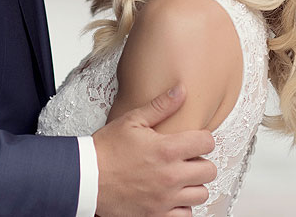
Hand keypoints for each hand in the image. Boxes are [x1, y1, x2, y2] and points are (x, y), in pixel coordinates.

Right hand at [93, 85, 216, 216]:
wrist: (86, 178)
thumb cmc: (106, 150)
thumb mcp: (132, 120)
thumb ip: (161, 106)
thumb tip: (181, 91)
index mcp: (166, 150)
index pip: (207, 143)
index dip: (203, 138)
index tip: (195, 140)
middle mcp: (170, 176)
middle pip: (209, 170)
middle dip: (201, 161)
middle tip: (188, 159)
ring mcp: (164, 198)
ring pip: (201, 194)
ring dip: (194, 185)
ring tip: (180, 177)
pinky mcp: (156, 215)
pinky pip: (186, 215)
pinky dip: (183, 207)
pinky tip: (173, 196)